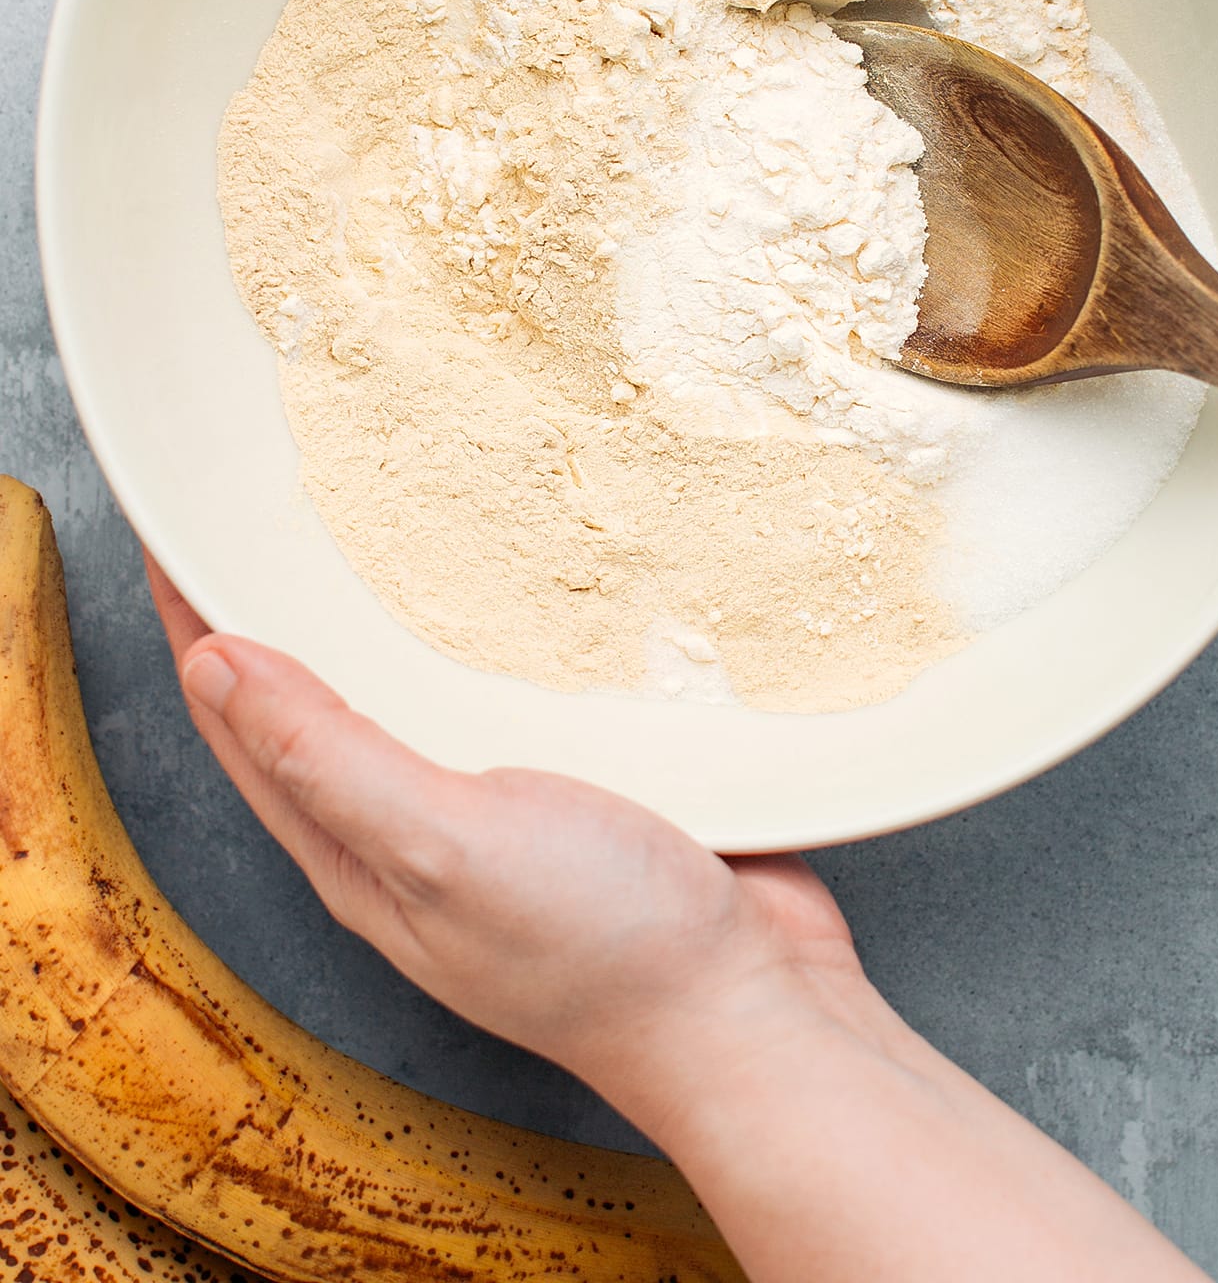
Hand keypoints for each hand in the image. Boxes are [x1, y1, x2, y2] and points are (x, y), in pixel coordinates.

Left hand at [148, 555, 1210, 1279]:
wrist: (754, 1011)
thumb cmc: (599, 945)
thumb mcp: (444, 846)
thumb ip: (330, 759)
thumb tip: (214, 664)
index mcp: (354, 848)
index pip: (237, 719)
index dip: (196, 623)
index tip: (173, 525)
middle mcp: (410, 826)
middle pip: (311, 696)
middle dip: (276, 603)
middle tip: (264, 497)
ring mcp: (496, 807)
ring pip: (411, 686)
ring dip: (380, 607)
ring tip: (369, 514)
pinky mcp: (577, 781)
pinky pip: (501, 691)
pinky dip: (480, 630)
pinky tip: (504, 581)